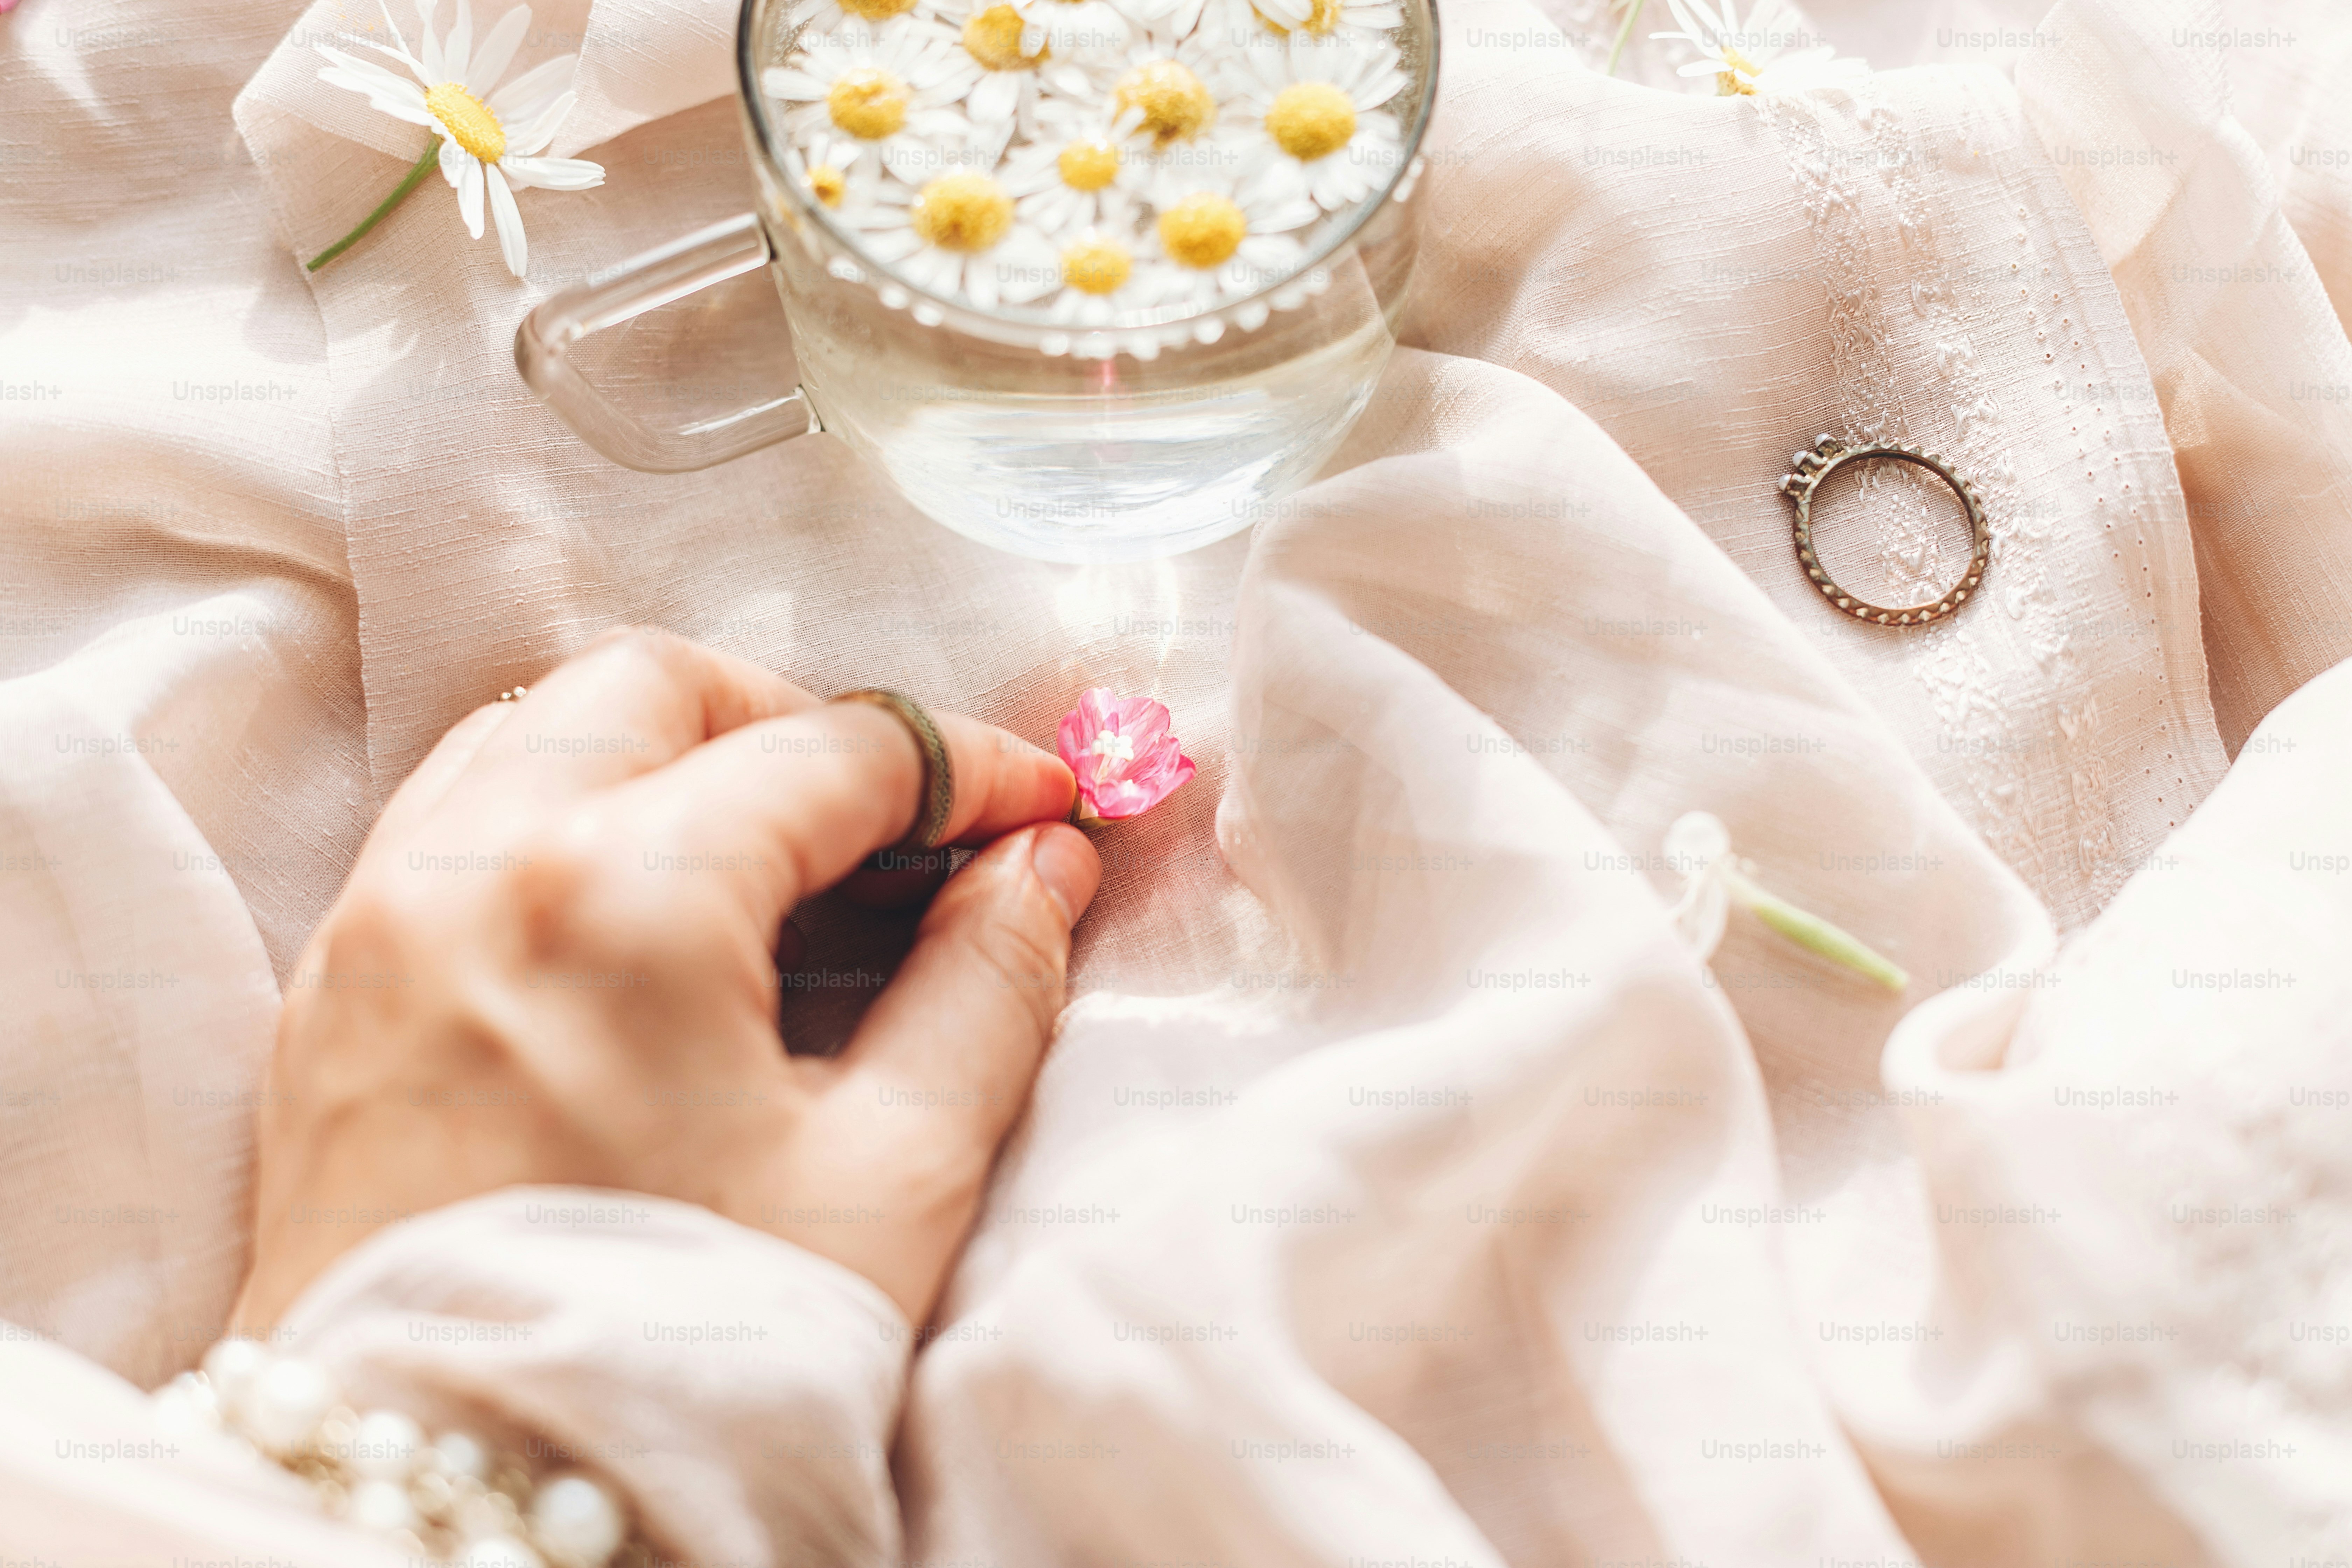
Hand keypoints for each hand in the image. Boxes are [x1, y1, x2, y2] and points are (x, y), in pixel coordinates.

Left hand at [232, 630, 1098, 1328]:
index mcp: (627, 898)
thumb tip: (1041, 872)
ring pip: (531, 733)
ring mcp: (381, 927)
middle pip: (657, 689)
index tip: (1037, 807)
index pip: (831, 756)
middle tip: (897, 815)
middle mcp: (477, 872)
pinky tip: (637, 911)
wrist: (463, 1523)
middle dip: (797, 720)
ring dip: (666, 750)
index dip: (962, 769)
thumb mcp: (892, 1177)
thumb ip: (985, 992)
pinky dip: (555, 814)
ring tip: (768, 851)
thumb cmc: (684, 1356)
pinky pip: (444, 824)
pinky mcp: (333, 998)